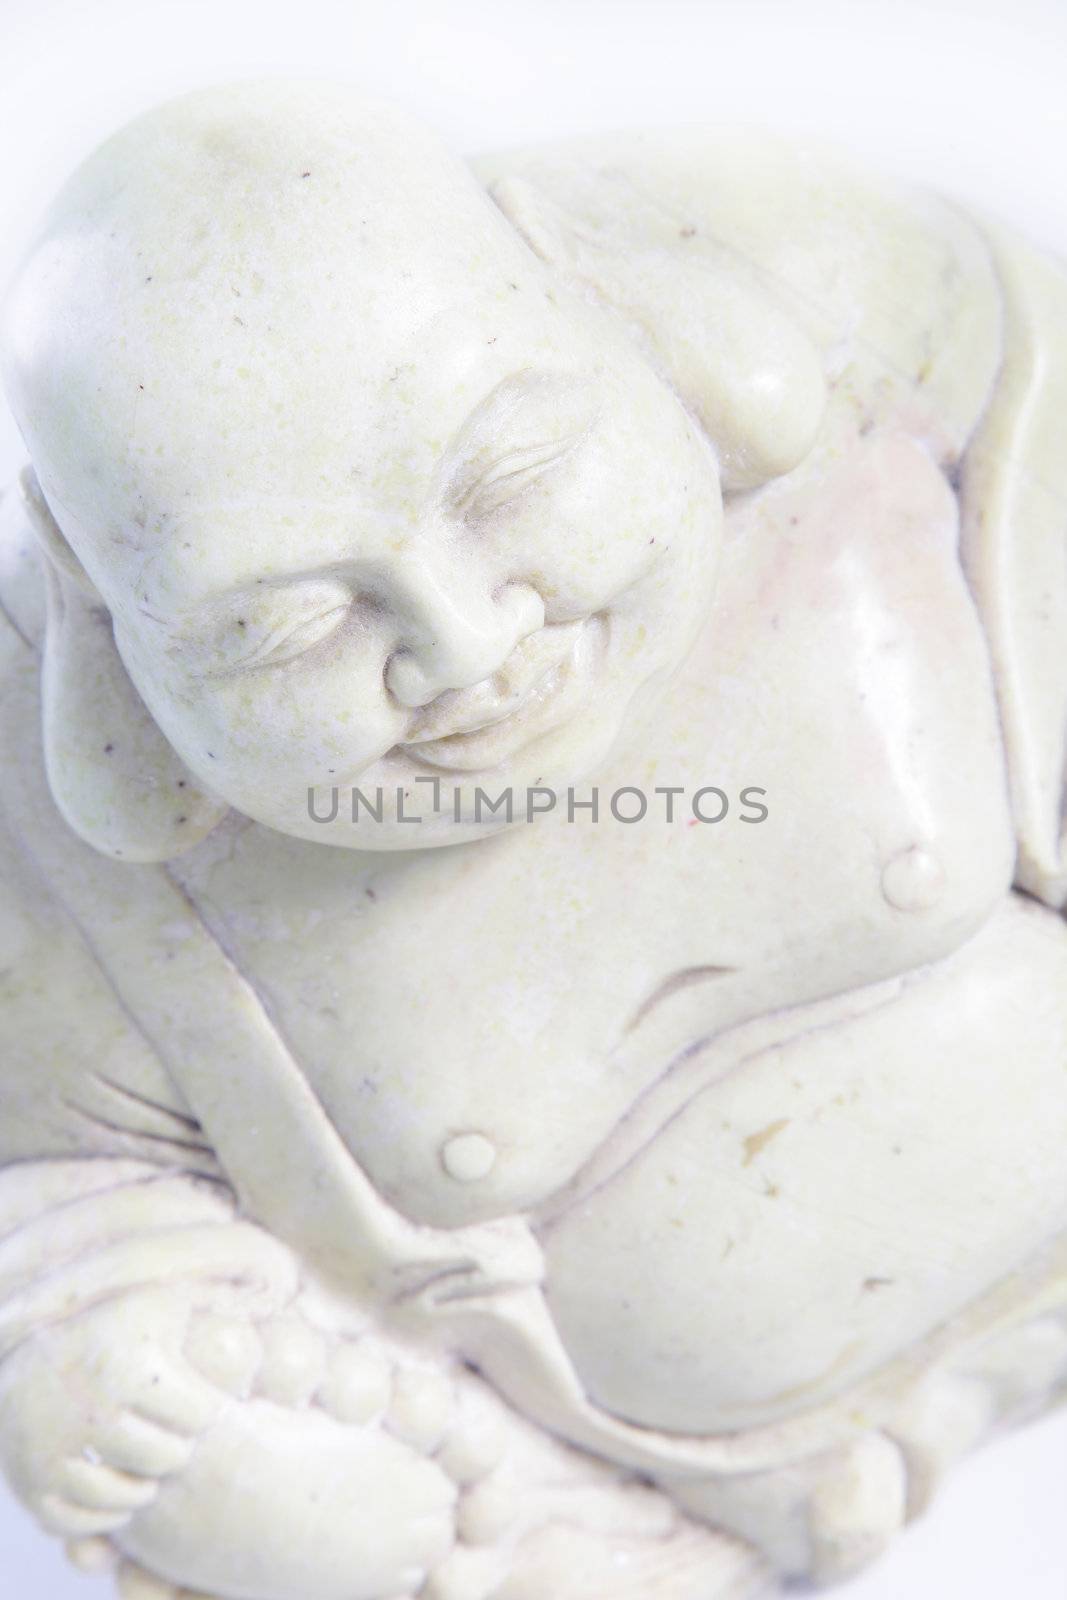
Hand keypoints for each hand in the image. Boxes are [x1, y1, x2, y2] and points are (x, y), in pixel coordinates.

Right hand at [0, 1283, 235, 1537]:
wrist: (29, 1356)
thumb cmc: (115, 1327)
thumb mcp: (162, 1302)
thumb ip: (216, 1300)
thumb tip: (279, 1289)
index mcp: (134, 1365)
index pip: (202, 1415)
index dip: (202, 1406)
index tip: (188, 1392)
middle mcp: (94, 1410)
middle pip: (170, 1457)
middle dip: (175, 1442)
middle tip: (163, 1421)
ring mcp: (58, 1452)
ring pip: (133, 1494)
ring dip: (144, 1478)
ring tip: (142, 1445)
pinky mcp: (34, 1485)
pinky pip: (89, 1520)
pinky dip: (106, 1508)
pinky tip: (113, 1475)